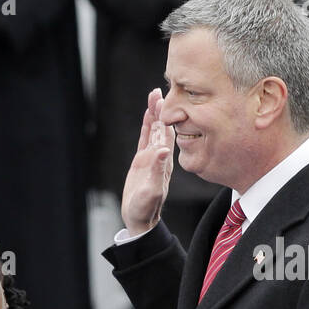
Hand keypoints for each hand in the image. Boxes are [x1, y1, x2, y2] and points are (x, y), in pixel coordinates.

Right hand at [121, 88, 174, 236]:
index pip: (168, 132)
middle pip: (162, 127)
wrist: (140, 219)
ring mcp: (152, 157)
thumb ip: (156, 170)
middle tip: (160, 89)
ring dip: (155, 113)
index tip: (167, 98)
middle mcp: (160, 156)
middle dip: (162, 108)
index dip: (168, 115)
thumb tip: (162, 150)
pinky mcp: (142, 161)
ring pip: (154, 130)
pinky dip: (147, 125)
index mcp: (164, 160)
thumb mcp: (151, 190)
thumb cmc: (145, 208)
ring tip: (153, 95)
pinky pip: (145, 138)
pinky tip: (147, 115)